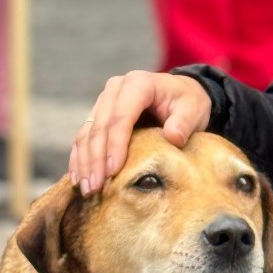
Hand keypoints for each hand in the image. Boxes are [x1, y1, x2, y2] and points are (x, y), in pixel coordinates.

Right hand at [68, 71, 211, 194]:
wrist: (181, 94)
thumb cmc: (188, 102)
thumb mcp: (194, 109)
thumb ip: (184, 122)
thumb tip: (173, 137)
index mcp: (138, 84)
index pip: (121, 117)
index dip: (115, 145)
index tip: (113, 171)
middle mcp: (116, 89)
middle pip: (99, 126)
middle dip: (95, 159)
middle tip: (94, 187)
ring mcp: (104, 100)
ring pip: (87, 132)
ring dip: (84, 162)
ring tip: (86, 188)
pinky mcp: (99, 113)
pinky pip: (84, 136)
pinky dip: (80, 157)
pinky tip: (78, 178)